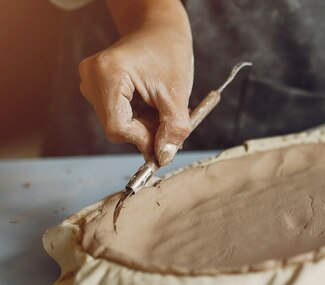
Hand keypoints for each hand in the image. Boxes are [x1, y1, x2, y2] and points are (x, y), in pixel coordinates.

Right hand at [78, 0, 192, 165]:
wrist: (159, 30)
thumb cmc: (169, 54)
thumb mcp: (178, 94)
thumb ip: (173, 128)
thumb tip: (163, 158)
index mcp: (108, 73)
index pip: (118, 127)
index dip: (143, 140)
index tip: (166, 145)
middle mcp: (91, 77)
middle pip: (116, 127)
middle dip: (145, 132)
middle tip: (169, 122)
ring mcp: (90, 82)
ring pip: (117, 124)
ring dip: (143, 125)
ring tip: (161, 107)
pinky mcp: (95, 87)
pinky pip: (116, 115)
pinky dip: (137, 118)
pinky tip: (150, 104)